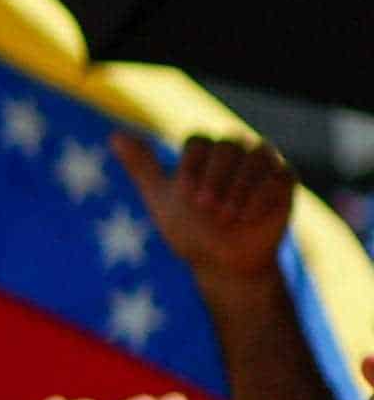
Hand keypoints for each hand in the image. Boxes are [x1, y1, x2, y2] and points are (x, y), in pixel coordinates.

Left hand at [114, 130, 293, 290]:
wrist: (222, 262)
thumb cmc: (190, 231)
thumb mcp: (162, 199)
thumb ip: (142, 167)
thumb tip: (115, 136)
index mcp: (203, 154)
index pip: (198, 143)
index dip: (191, 167)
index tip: (186, 196)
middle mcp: (233, 153)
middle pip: (228, 146)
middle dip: (217, 177)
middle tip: (207, 208)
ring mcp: (261, 165)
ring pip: (257, 155)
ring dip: (240, 187)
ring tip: (228, 216)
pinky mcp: (284, 180)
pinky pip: (282, 174)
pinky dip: (263, 195)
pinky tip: (248, 217)